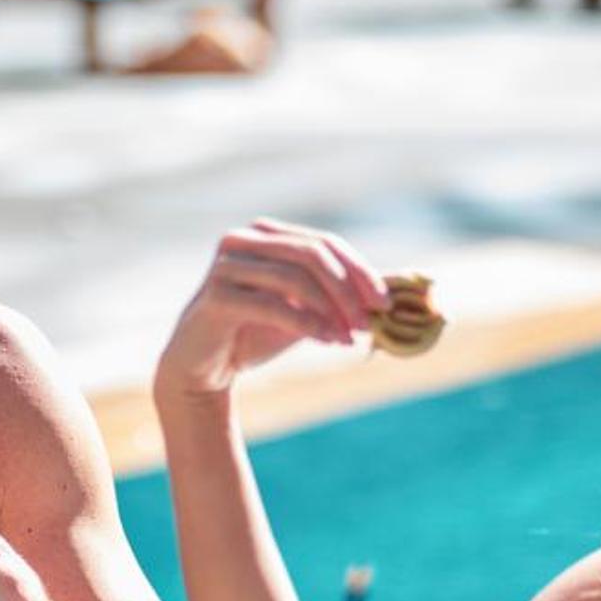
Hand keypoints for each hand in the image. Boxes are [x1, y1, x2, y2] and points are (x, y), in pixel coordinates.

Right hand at [154, 219, 387, 401]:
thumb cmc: (256, 332)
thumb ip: (339, 296)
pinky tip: (326, 341)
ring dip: (330, 310)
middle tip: (368, 322)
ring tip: (347, 338)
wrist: (203, 367)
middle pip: (311, 254)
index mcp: (266, 234)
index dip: (358, 270)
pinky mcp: (216, 295)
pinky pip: (273, 304)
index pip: (324, 243)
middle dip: (347, 290)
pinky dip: (307, 323)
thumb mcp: (306, 311)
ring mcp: (226, 265)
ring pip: (294, 277)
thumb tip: (396, 287)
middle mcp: (243, 240)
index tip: (384, 303)